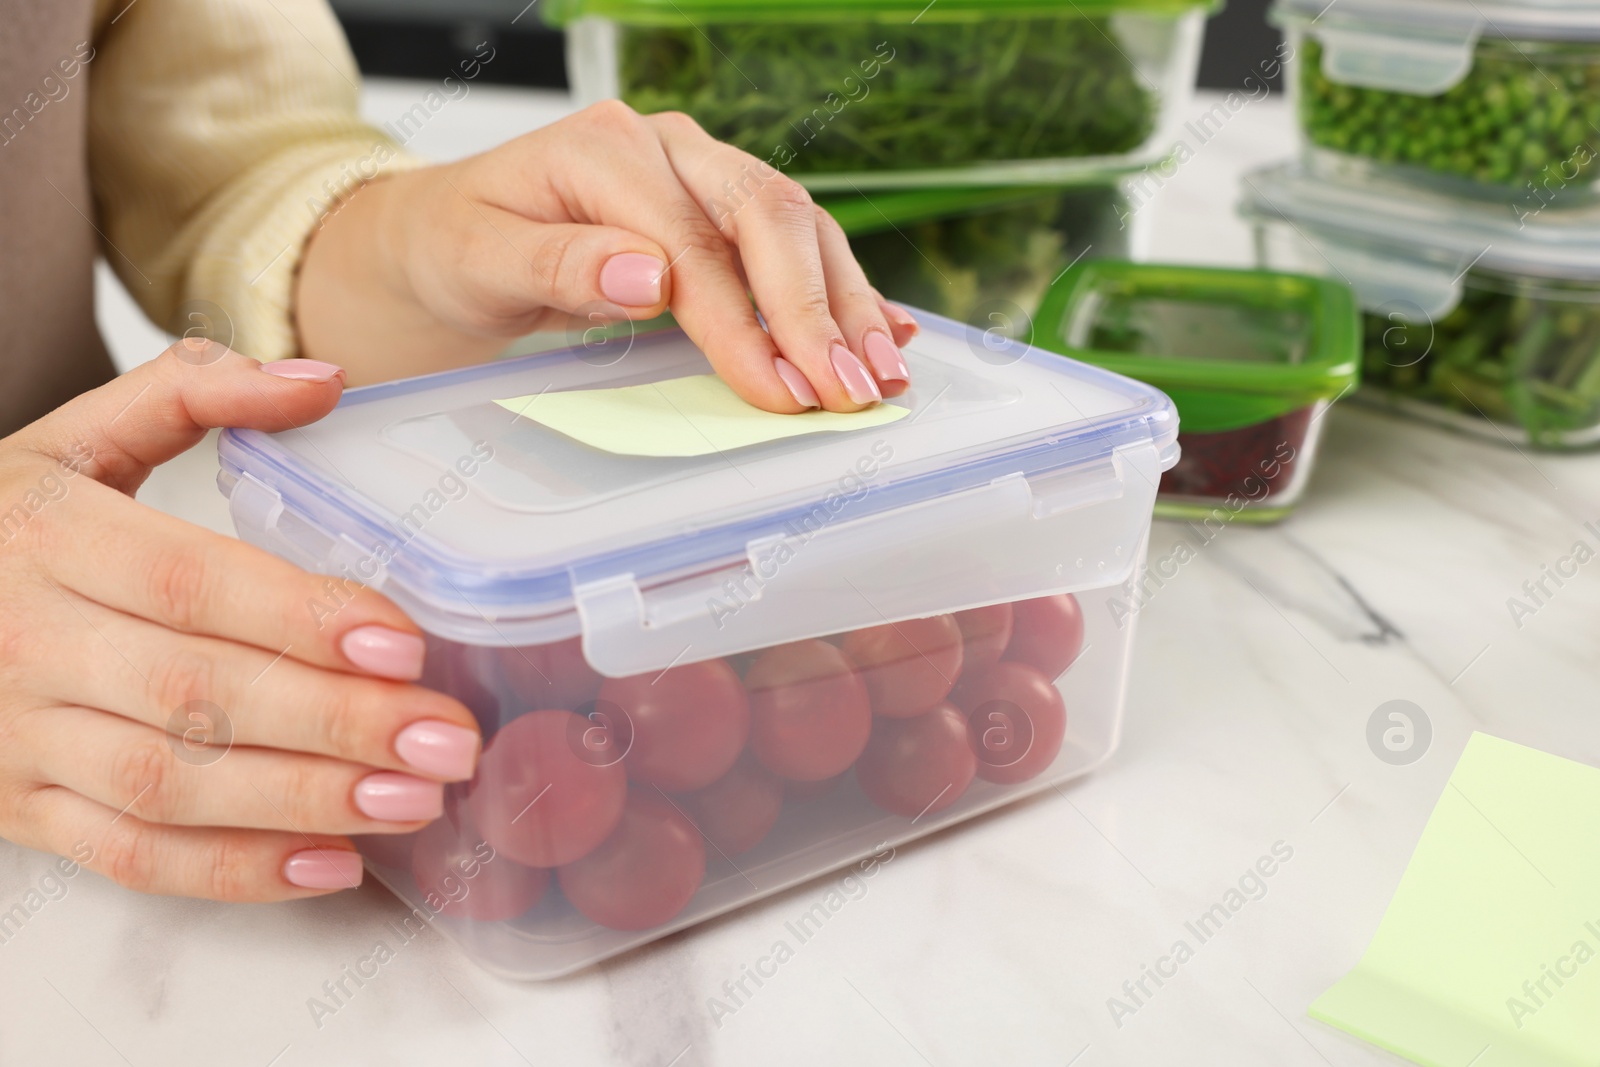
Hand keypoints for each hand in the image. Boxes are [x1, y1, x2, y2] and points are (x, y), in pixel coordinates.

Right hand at [0, 341, 480, 900]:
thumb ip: (194, 394)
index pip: (187, 581)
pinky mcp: (18, 808)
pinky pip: (128, 856)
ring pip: (168, 786)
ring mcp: (17, 737)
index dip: (298, 616)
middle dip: (334, 723)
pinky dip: (233, 872)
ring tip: (414, 803)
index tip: (405, 644)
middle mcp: (28, 641)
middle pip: (194, 694)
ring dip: (301, 802)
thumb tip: (320, 381)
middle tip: (445, 740)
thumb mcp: (76, 438)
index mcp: (51, 536)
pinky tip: (332, 864)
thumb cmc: (7, 524)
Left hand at [295, 102, 919, 411]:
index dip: (743, 322)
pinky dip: (845, 291)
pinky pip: (800, 244)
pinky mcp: (726, 212)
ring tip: (881, 378)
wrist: (456, 231)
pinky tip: (887, 332)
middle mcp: (671, 149)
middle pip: (771, 217)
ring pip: (801, 229)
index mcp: (608, 148)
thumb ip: (559, 263)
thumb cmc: (461, 242)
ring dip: (848, 306)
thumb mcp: (478, 256)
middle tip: (850, 391)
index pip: (694, 242)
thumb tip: (651, 277)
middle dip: (817, 312)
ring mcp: (705, 175)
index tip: (777, 391)